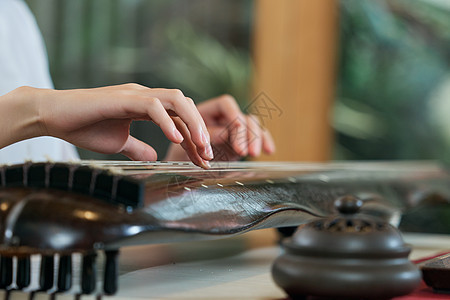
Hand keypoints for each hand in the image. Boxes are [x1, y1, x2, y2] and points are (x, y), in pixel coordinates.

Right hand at [1, 84, 212, 166]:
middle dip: (201, 130)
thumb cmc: (85, 127)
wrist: (54, 116)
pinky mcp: (123, 98)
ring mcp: (135, 94)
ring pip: (176, 100)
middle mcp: (146, 96)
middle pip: (185, 106)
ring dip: (192, 123)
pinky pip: (153, 106)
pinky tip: (174, 139)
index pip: (179, 120)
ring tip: (201, 147)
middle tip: (209, 155)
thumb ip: (138, 148)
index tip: (204, 159)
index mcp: (147, 106)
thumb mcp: (119, 143)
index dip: (194, 139)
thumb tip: (154, 157)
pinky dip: (167, 121)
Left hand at [165, 94, 274, 162]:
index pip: (226, 104)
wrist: (179, 168)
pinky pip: (257, 136)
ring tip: (253, 154)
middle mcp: (222, 117)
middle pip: (241, 115)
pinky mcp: (241, 141)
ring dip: (256, 138)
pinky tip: (269, 151)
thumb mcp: (186, 145)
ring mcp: (233, 129)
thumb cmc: (178, 154)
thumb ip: (203, 138)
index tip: (234, 131)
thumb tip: (221, 134)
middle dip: (245, 133)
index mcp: (207, 110)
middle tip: (243, 151)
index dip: (232, 115)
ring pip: (252, 125)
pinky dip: (264, 141)